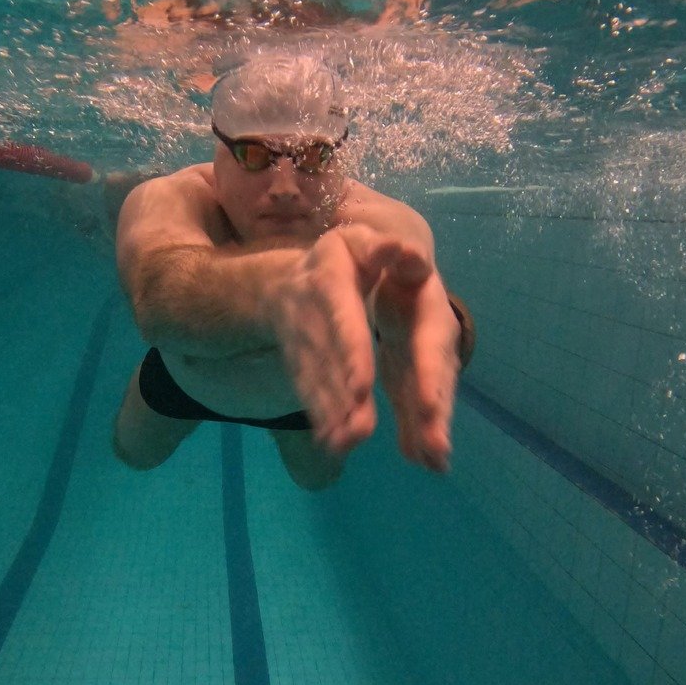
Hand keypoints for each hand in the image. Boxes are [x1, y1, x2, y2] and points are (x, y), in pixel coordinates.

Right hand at [267, 225, 432, 456]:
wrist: (281, 284)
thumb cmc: (337, 258)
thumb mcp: (356, 240)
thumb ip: (381, 247)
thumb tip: (403, 250)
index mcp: (329, 281)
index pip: (342, 319)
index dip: (350, 352)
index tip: (363, 386)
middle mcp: (310, 316)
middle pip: (327, 360)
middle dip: (341, 396)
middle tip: (360, 430)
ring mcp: (300, 345)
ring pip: (316, 381)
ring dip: (330, 415)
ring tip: (346, 443)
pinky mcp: (299, 367)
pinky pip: (308, 391)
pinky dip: (320, 418)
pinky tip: (333, 444)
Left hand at [374, 269, 460, 472]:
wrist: (411, 281)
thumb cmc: (402, 272)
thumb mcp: (400, 261)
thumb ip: (402, 257)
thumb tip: (405, 248)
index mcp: (431, 317)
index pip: (432, 349)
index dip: (432, 378)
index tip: (431, 409)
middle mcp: (439, 347)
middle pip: (440, 385)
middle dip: (438, 418)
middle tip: (437, 453)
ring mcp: (433, 368)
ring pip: (434, 403)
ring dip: (433, 434)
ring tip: (436, 464)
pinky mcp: (421, 383)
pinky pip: (422, 412)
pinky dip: (422, 437)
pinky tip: (428, 465)